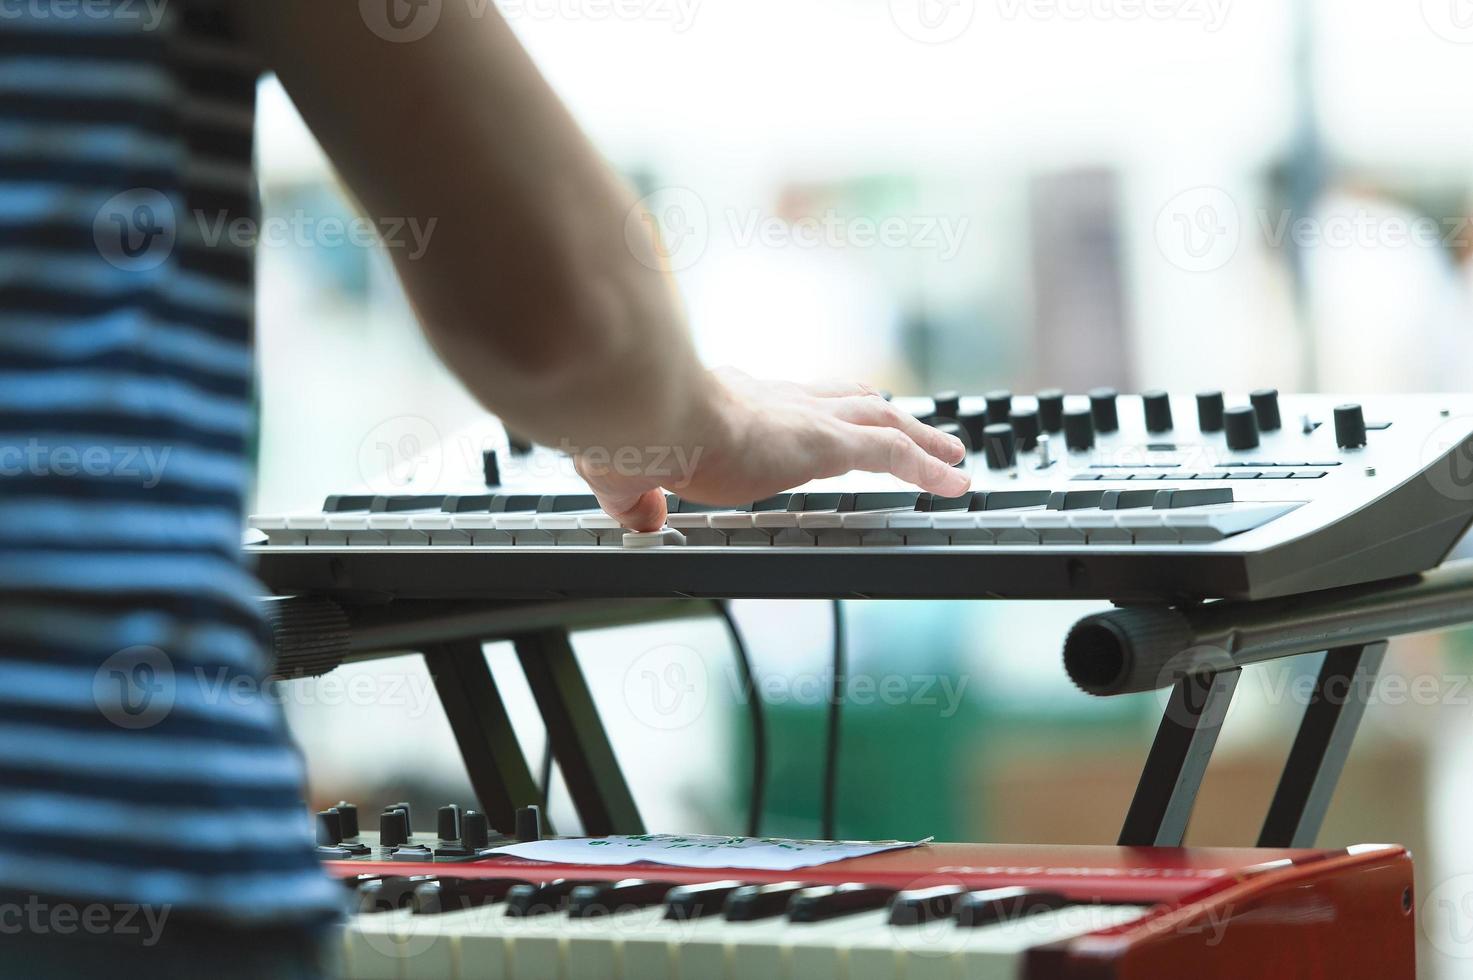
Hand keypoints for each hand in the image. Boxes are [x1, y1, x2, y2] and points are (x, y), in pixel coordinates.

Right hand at [575, 367, 970, 531]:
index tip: (824, 422)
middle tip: (913, 427)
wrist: (647, 411)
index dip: (812, 411)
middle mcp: (775, 399)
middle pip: (847, 398)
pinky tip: (954, 484)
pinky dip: (928, 469)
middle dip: (882, 411)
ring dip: (921, 436)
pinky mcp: (826, 442)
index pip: (785, 402)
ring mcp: (805, 418)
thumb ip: (634, 498)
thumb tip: (639, 519)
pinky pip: (894, 454)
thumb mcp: (623, 472)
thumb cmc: (628, 431)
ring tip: (952, 454)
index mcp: (731, 401)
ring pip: (882, 418)